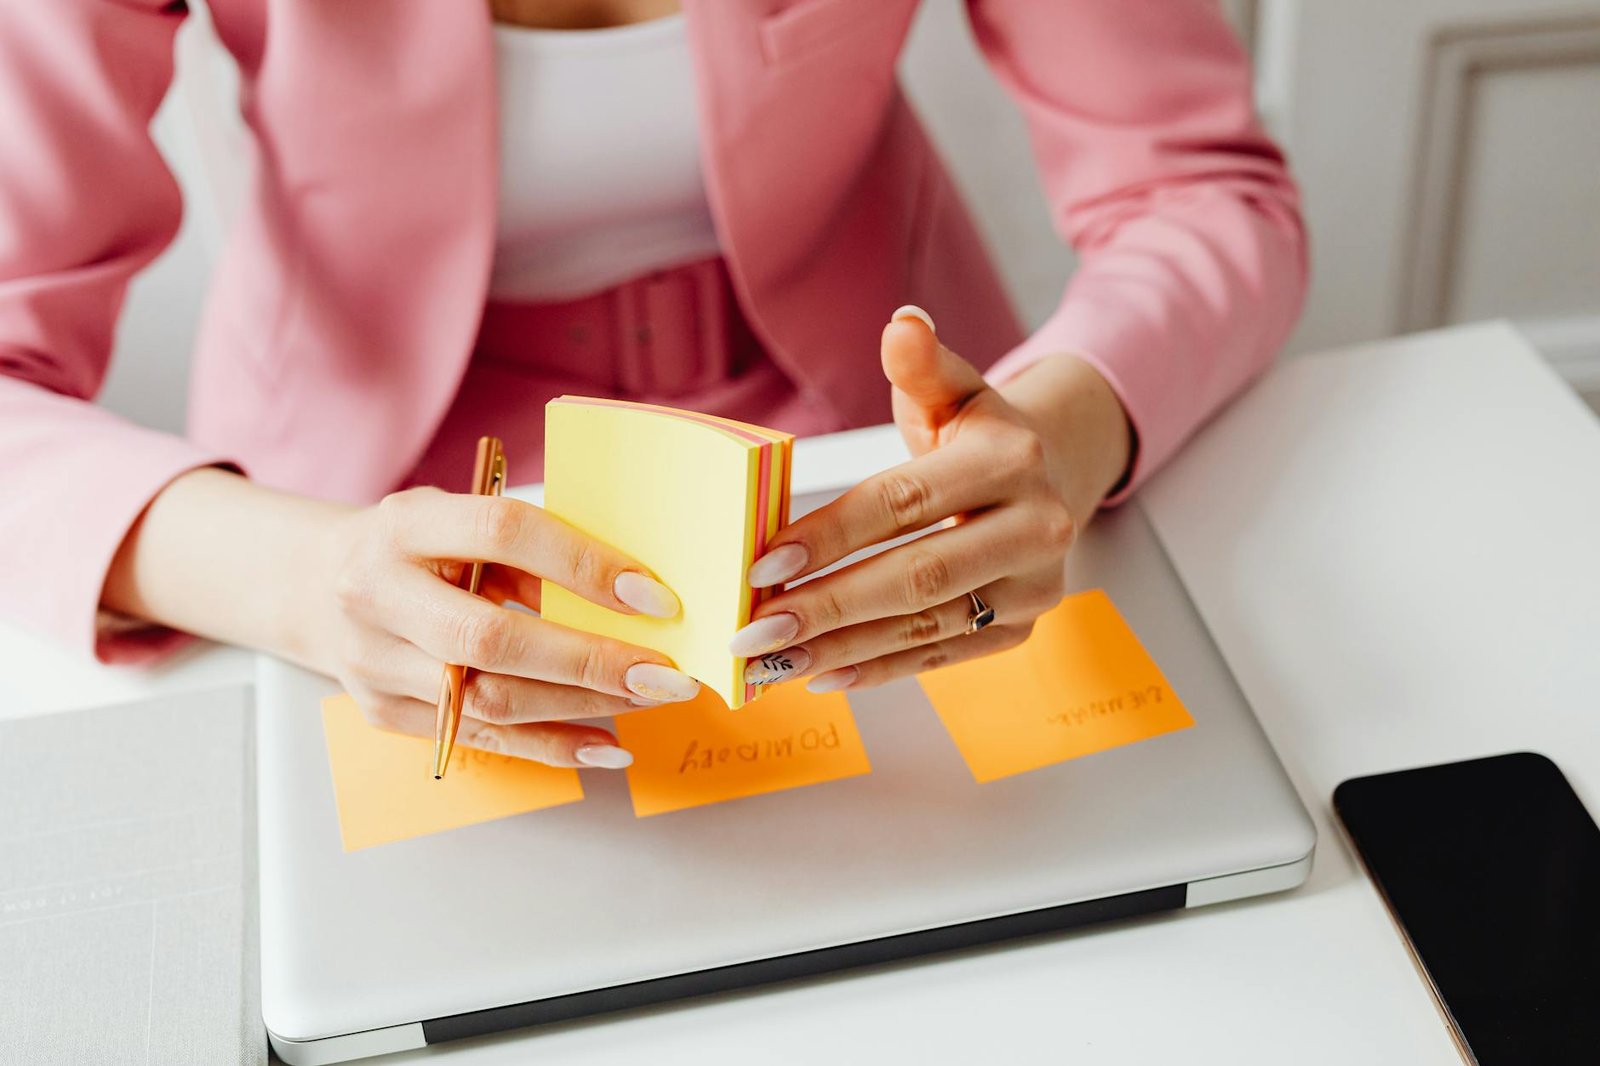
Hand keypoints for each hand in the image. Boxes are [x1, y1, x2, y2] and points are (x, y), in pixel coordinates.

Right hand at [309, 487, 699, 766]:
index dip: (583, 565)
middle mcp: (376, 594)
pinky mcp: (383, 712)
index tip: (653, 595)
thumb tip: (633, 592)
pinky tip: (606, 744)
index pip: (502, 535)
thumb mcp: (459, 519)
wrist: (312, 584)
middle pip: (491, 639)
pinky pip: (480, 738)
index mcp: (403, 525)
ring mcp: (373, 661)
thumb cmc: (414, 545)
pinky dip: (551, 745)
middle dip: (590, 660)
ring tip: (648, 699)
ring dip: (582, 705)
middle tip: (665, 673)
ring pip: (489, 699)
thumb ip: (530, 548)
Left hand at [730, 305, 1130, 690]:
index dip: (831, 533)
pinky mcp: (1023, 627)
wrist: (1053, 474)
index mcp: (1009, 460)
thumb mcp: (953, 389)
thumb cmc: (978, 433)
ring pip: (924, 624)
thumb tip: (902, 324)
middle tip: (754, 630)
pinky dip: (879, 669)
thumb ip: (921, 365)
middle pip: (916, 575)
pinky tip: (823, 674)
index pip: (903, 503)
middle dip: (827, 606)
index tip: (763, 561)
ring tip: (773, 661)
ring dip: (842, 647)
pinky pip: (942, 654)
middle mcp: (1034, 526)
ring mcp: (1034, 585)